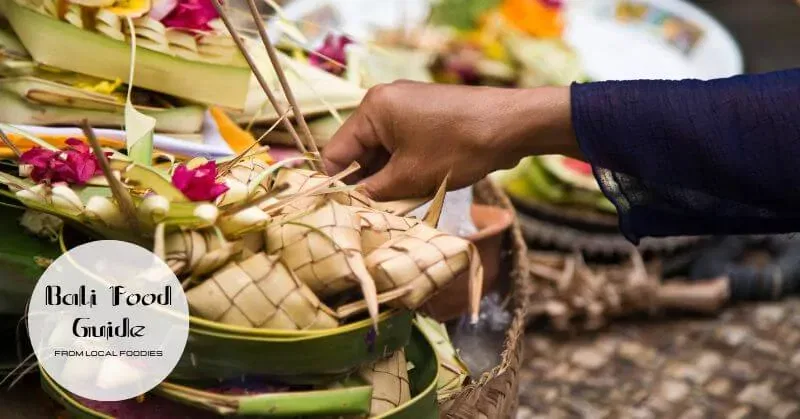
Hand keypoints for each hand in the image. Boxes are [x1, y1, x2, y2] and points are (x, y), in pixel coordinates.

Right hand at [322, 81, 575, 200]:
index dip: (335, 185)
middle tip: (369, 217)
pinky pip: (402, 147)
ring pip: (381, 153)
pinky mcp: (427, 117)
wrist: (513, 125)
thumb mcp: (409, 177)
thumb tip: (349, 207)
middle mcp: (385, 102)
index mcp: (373, 108)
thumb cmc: (458, 148)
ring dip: (385, 180)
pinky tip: (412, 192)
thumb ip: (372, 192)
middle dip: (364, 184)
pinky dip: (403, 169)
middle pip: (358, 152)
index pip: (335, 151)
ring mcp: (408, 108)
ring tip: (394, 208)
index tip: (341, 214)